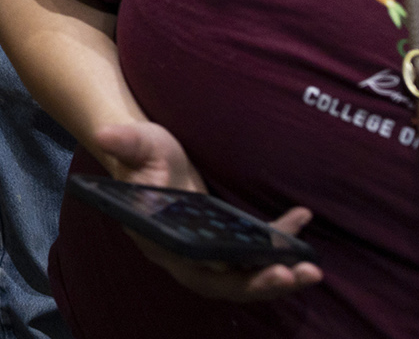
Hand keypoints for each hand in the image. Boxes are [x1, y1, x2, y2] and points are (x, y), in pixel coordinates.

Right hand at [92, 121, 322, 302]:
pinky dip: (279, 242)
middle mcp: (183, 254)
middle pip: (228, 283)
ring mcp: (204, 249)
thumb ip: (125, 142)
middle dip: (267, 283)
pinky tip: (300, 218)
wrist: (144, 153)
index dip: (235, 279)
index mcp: (162, 241)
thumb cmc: (140, 151)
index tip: (270, 271)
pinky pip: (253, 252)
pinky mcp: (220, 238)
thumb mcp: (136, 143)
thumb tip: (105, 134)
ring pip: (243, 275)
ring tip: (312, 269)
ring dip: (279, 275)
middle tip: (304, 274)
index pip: (199, 271)